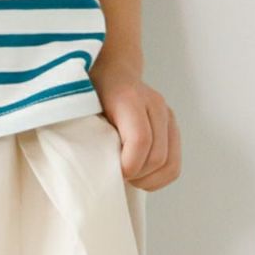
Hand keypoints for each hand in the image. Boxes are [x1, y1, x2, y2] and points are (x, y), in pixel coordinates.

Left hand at [93, 61, 181, 191]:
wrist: (112, 73)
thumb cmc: (91, 96)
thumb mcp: (81, 108)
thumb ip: (84, 131)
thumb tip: (87, 169)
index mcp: (129, 98)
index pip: (140, 140)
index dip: (128, 165)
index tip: (112, 171)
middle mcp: (154, 105)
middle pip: (156, 157)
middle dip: (136, 175)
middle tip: (117, 175)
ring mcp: (167, 116)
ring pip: (169, 164)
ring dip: (147, 180)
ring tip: (129, 176)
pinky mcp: (172, 129)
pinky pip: (174, 166)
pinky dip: (158, 179)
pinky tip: (140, 175)